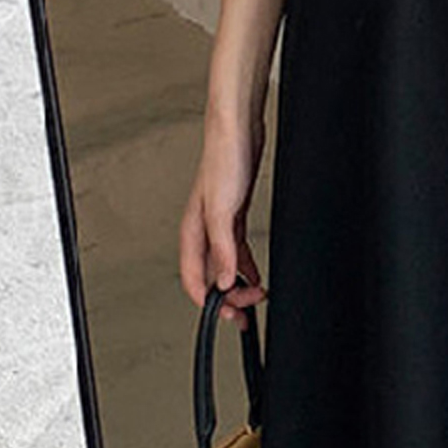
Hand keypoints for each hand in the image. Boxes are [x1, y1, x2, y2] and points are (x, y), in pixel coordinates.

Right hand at [178, 109, 267, 327]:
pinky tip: (254, 274)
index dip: (210, 303)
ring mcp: (220, 223)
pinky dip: (245, 266)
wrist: (238, 132)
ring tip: (254, 299)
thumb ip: (222, 249)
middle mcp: (203, 231)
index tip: (231, 316)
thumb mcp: (222, 211)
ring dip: (237, 284)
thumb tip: (222, 281)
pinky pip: (237, 250)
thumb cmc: (224, 161)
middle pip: (209, 276)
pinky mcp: (235, 215)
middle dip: (227, 298)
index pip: (194, 280)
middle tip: (247, 311)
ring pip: (223, 265)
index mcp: (193, 232)